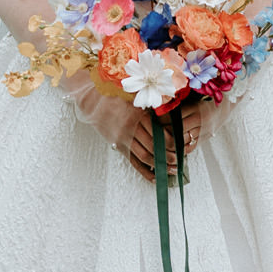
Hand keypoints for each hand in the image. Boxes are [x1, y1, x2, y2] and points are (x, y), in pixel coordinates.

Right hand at [68, 79, 205, 177]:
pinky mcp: (117, 145)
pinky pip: (132, 161)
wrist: (92, 99)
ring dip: (159, 165)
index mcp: (138, 114)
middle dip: (168, 156)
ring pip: (144, 156)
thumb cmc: (117, 94)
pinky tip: (154, 177)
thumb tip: (173, 109)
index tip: (180, 145)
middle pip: (154, 146)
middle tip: (179, 161)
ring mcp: (123, 138)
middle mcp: (131, 127)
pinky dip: (144, 171)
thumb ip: (152, 103)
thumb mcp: (136, 96)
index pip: (159, 132)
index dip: (172, 142)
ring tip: (171, 170)